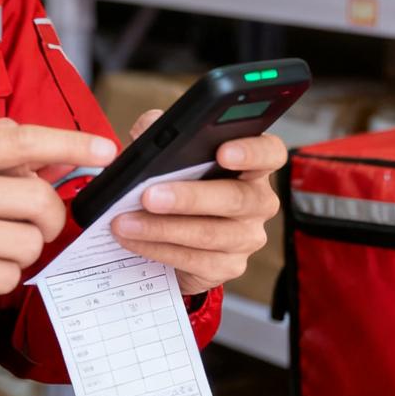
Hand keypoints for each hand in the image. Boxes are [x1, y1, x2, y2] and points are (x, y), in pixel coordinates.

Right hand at [0, 118, 116, 336]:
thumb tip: (56, 154)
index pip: (22, 139)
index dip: (71, 143)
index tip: (105, 150)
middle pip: (39, 198)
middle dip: (49, 218)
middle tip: (34, 224)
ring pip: (30, 243)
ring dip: (21, 251)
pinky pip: (9, 276)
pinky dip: (1, 276)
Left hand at [109, 108, 284, 297]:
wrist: (173, 233)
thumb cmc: (177, 181)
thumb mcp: (168, 151)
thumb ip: (160, 130)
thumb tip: (146, 129)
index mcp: (251, 164)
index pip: (269, 152)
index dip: (251, 151)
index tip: (223, 152)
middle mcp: (258, 201)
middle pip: (236, 198)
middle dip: (188, 197)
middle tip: (149, 196)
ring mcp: (247, 237)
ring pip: (210, 234)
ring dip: (162, 228)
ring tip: (125, 221)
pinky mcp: (228, 266)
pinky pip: (195, 260)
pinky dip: (158, 249)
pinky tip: (134, 239)